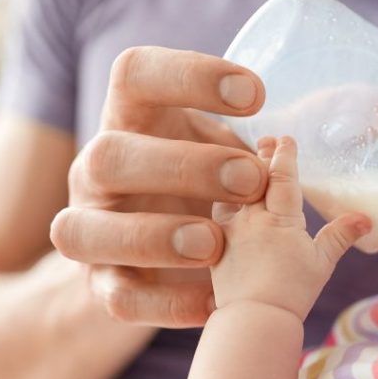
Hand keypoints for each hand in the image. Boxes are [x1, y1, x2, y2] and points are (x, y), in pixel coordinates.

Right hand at [50, 47, 270, 327]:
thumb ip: (258, 150)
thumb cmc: (203, 182)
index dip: (189, 76)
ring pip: (83, 230)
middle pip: (108, 155)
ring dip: (153, 237)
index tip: (257, 95)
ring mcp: (88, 229)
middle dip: (182, 167)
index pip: (134, 74)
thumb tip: (294, 150)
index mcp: (128, 119)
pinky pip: (119, 298)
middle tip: (251, 183)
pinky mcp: (101, 285)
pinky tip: (212, 298)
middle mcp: (96, 169)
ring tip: (215, 244)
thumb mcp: (227, 151)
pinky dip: (167, 304)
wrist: (158, 254)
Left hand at [210, 136, 370, 320]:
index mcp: (280, 218)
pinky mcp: (215, 248)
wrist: (255, 319)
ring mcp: (229, 231)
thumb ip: (340, 236)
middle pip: (254, 177)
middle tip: (266, 141)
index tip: (286, 139)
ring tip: (244, 168)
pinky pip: (217, 216)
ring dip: (239, 178)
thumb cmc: (292, 292)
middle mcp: (251, 218)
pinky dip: (223, 202)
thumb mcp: (321, 263)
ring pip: (231, 193)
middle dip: (261, 157)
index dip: (284, 154)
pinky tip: (226, 202)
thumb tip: (365, 218)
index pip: (281, 175)